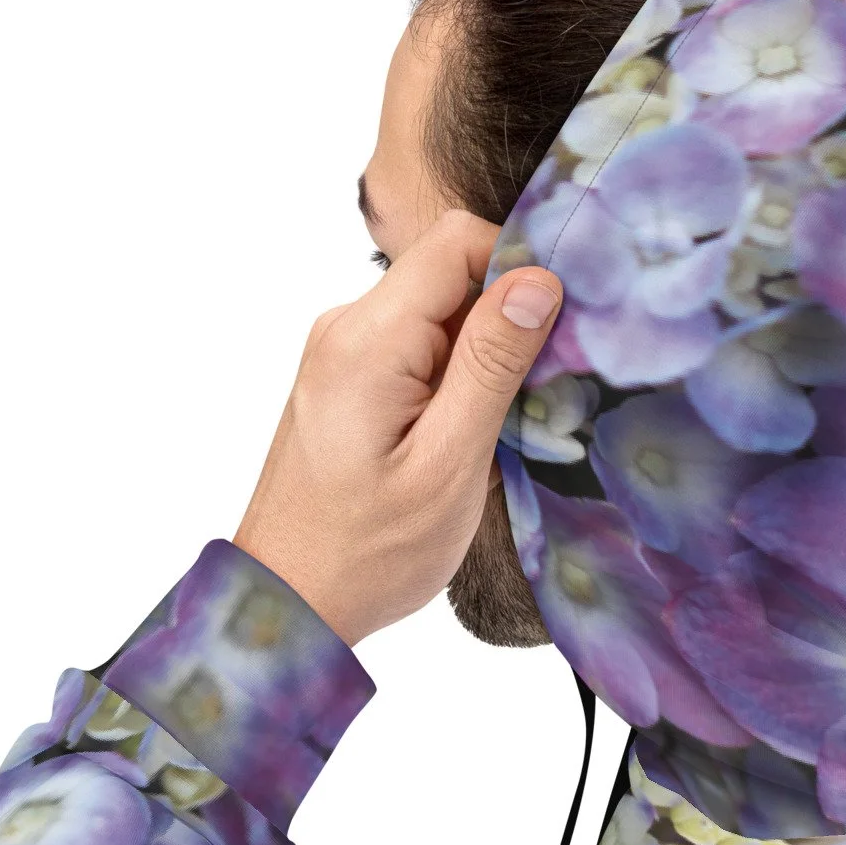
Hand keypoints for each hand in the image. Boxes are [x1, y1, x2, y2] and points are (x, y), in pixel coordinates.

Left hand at [232, 211, 561, 645]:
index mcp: (367, 340)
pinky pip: (417, 352)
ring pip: (439, 317)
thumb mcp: (448, 464)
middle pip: (450, 276)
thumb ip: (491, 366)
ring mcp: (342, 355)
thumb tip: (537, 279)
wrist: (288, 604)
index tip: (557, 328)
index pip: (457, 241)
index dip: (518, 267)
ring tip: (491, 436)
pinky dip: (453, 385)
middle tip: (530, 400)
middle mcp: (346, 330)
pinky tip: (461, 443)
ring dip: (482, 362)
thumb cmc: (365, 553)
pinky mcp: (347, 383)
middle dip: (504, 323)